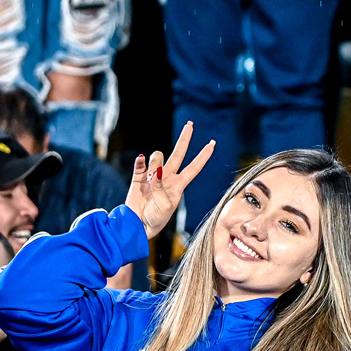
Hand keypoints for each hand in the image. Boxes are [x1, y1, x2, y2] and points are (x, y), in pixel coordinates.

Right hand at [126, 121, 216, 238]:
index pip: (194, 167)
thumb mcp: (165, 203)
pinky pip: (140, 164)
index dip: (203, 156)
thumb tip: (155, 166)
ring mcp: (153, 177)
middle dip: (185, 139)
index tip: (212, 144)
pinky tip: (142, 160)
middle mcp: (167, 177)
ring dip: (156, 162)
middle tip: (190, 124)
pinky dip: (141, 161)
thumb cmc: (156, 219)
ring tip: (152, 177)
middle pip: (178, 154)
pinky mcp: (138, 178)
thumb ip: (161, 184)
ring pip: (158, 158)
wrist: (139, 226)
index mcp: (179, 185)